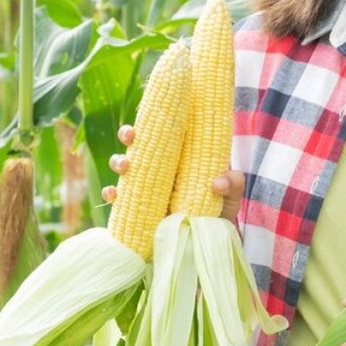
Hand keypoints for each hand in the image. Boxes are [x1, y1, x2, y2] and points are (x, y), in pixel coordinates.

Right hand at [100, 124, 243, 222]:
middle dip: (129, 135)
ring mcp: (147, 186)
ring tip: (125, 166)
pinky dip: (112, 194)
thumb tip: (217, 182)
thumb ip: (233, 182)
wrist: (211, 235)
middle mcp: (160, 167)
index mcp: (180, 155)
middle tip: (131, 137)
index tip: (151, 110)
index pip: (164, 130)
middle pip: (138, 143)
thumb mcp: (232, 192)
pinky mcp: (138, 208)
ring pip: (125, 168)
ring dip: (119, 161)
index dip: (152, 117)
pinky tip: (114, 195)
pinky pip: (120, 199)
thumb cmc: (221, 206)